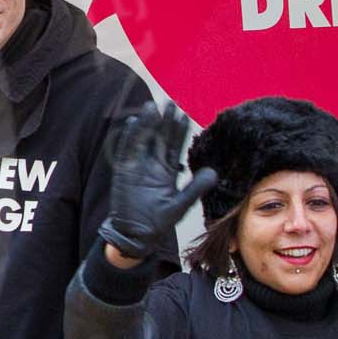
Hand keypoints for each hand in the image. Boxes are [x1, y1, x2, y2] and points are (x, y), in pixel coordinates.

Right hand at [99, 102, 215, 265]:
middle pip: (159, 138)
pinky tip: (136, 122)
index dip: (178, 130)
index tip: (183, 114)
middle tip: (169, 103)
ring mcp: (137, 168)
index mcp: (167, 172)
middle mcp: (152, 166)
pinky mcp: (123, 173)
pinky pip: (126, 151)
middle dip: (164, 121)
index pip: (174, 145)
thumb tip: (214, 172)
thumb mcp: (181, 205)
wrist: (136, 235)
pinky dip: (130, 137)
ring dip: (148, 124)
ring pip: (143, 141)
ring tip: (153, 107)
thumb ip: (195, 187)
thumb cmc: (158, 222)